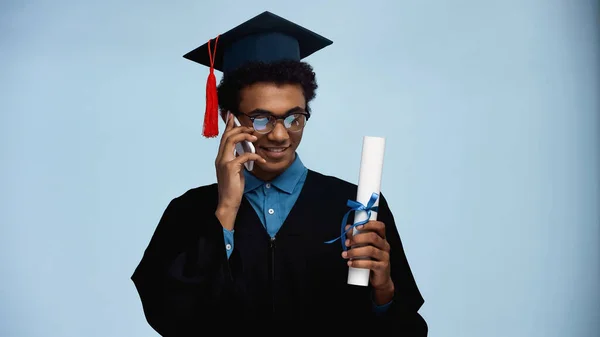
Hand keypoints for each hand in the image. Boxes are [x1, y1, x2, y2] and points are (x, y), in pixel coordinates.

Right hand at [214, 113, 265, 228]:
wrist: (228, 202)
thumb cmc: (233, 188)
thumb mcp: (236, 171)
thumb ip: (237, 160)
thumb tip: (244, 152)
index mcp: (221, 158)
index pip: (224, 138)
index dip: (229, 126)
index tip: (233, 116)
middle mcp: (220, 158)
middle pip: (227, 136)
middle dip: (239, 129)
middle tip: (251, 129)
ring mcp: (224, 162)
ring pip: (231, 141)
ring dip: (244, 136)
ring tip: (255, 138)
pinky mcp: (230, 168)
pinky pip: (244, 156)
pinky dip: (254, 155)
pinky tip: (261, 159)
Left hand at [342, 221, 393, 293]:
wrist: (379, 278)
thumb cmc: (370, 260)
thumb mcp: (363, 247)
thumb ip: (356, 237)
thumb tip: (347, 227)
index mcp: (381, 238)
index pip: (380, 226)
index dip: (369, 224)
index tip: (356, 227)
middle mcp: (385, 245)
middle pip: (373, 237)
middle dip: (357, 238)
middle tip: (346, 243)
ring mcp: (385, 256)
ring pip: (370, 250)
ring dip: (355, 251)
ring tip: (345, 254)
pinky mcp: (383, 267)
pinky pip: (370, 264)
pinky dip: (358, 263)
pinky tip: (350, 263)